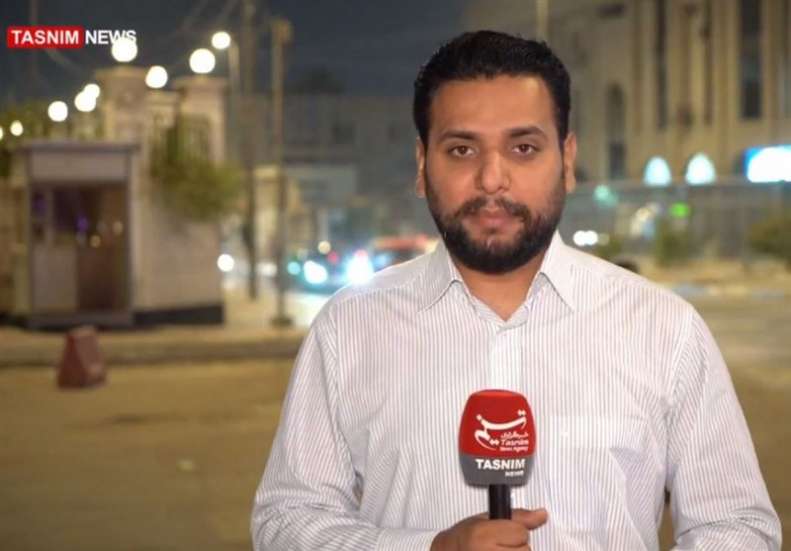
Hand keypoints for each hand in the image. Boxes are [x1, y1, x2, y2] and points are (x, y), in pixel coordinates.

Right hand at [430, 508, 547, 549]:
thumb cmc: (463, 539)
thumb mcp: (485, 521)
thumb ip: (516, 518)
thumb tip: (542, 515)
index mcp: (483, 535)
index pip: (521, 532)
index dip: (513, 531)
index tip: (501, 532)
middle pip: (525, 550)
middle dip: (515, 547)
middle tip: (498, 546)